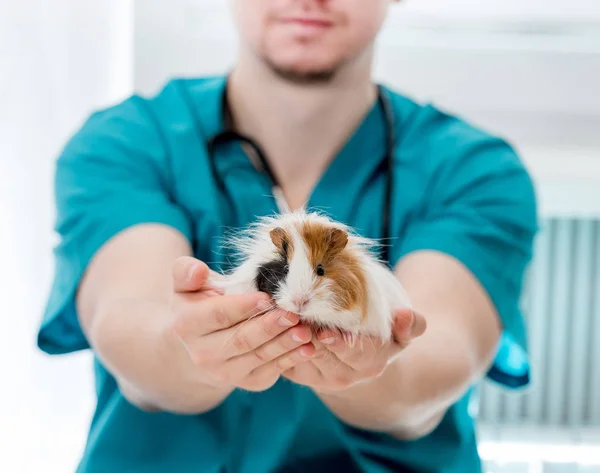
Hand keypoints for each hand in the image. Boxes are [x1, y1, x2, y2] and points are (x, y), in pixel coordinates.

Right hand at [168, 257, 315, 392]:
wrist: (204, 339)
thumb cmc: (201, 301)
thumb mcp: (187, 284)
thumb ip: (186, 272)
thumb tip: (197, 271)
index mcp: (186, 326)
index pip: (218, 315)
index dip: (243, 307)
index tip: (267, 297)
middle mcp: (202, 355)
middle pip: (241, 339)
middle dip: (269, 326)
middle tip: (293, 314)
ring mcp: (224, 372)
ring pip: (259, 356)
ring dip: (285, 344)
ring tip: (305, 331)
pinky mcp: (247, 382)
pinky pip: (271, 370)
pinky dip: (292, 359)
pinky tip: (308, 348)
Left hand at [281, 308, 425, 392]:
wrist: (359, 354)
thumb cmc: (382, 333)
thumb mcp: (401, 332)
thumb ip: (411, 325)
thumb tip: (406, 315)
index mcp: (371, 363)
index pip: (355, 353)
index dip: (340, 343)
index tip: (327, 331)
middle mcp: (344, 375)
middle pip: (323, 355)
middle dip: (309, 338)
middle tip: (296, 321)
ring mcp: (318, 377)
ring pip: (301, 357)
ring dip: (289, 339)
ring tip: (280, 319)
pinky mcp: (298, 373)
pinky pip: (285, 361)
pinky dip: (277, 344)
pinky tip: (271, 325)